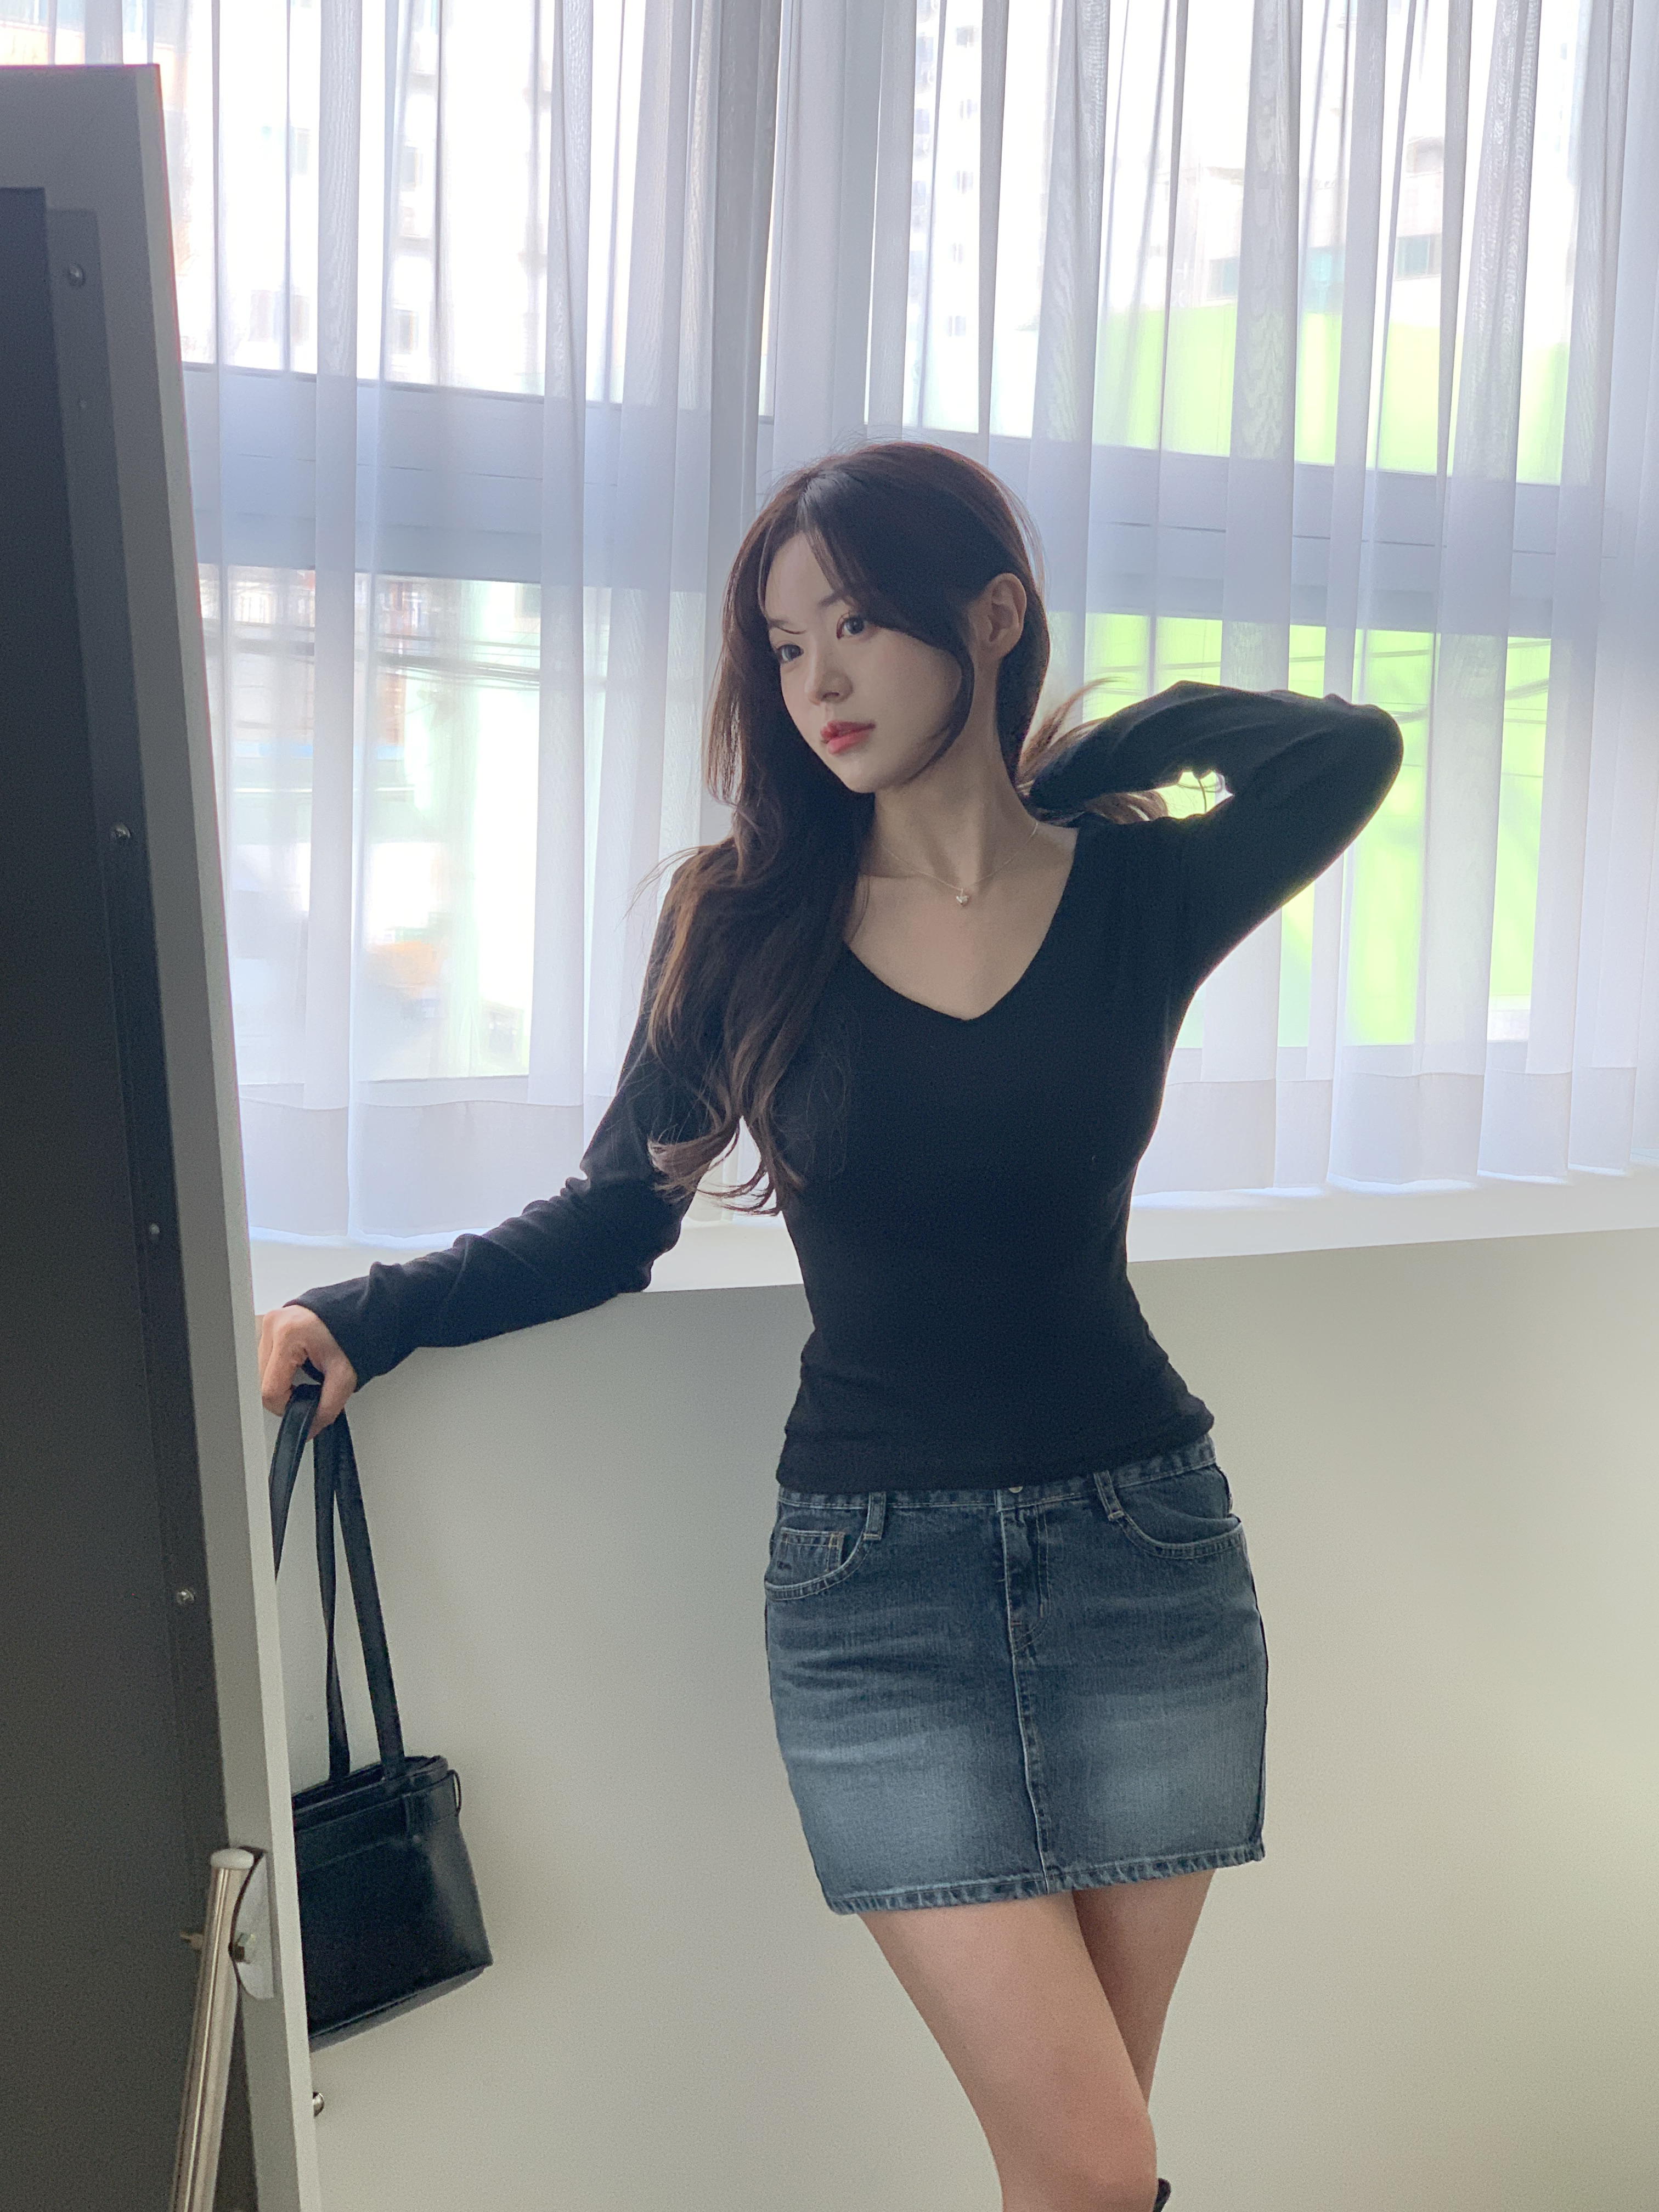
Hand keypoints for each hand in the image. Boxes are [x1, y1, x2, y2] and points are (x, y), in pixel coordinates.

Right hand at [257, 1305, 357, 1439]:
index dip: (287, 1407)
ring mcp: (270, 1320)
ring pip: (261, 1370)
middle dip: (285, 1392)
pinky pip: (268, 1356)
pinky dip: (282, 1366)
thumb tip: (310, 1428)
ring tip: (307, 1373)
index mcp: (288, 1335)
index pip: (270, 1390)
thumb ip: (326, 1408)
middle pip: (262, 1381)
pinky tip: (300, 1363)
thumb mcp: (345, 1376)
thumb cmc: (357, 1334)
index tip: (303, 1407)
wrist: (364, 1311)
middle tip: (310, 1389)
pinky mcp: (273, 1322)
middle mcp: (273, 1324)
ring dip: (282, 1379)